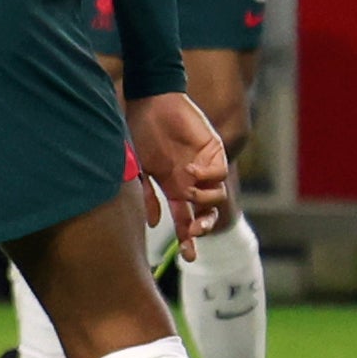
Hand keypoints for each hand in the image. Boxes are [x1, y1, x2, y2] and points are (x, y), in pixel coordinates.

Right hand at [129, 91, 232, 245]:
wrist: (152, 100)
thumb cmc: (140, 130)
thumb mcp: (138, 168)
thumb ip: (146, 195)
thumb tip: (156, 223)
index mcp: (172, 188)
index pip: (183, 221)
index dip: (187, 240)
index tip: (187, 257)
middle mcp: (190, 181)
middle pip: (204, 215)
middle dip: (201, 229)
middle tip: (194, 233)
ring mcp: (204, 167)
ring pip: (215, 198)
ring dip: (201, 202)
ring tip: (186, 192)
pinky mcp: (214, 151)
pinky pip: (218, 175)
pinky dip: (206, 178)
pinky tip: (190, 170)